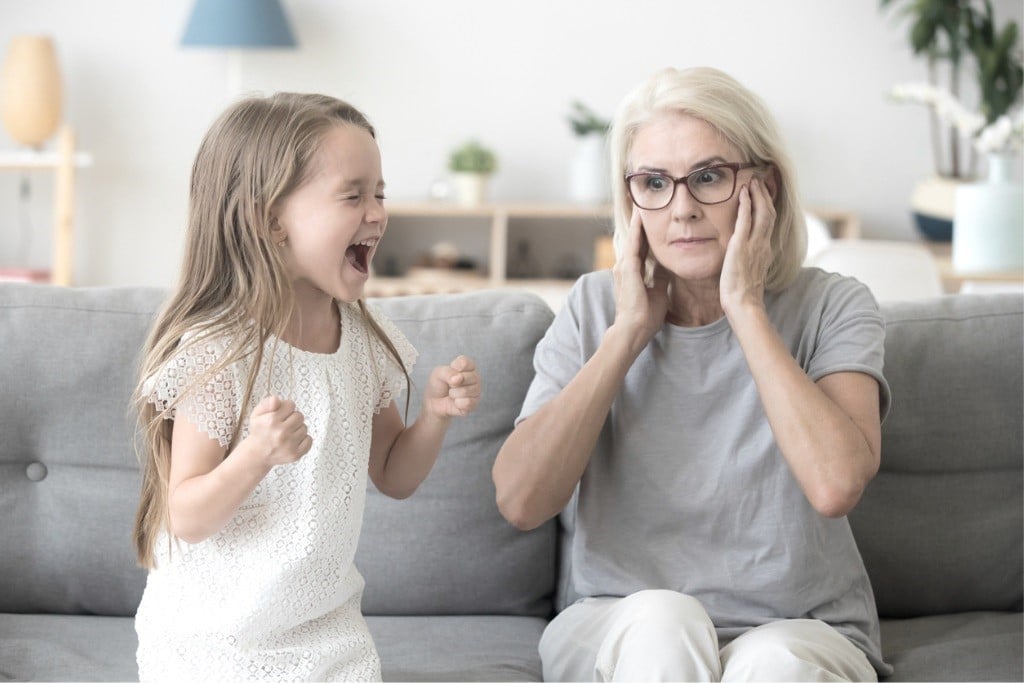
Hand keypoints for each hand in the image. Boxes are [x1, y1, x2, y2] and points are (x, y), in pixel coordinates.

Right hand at [246, 395, 311, 466]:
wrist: (257, 454)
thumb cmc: (260, 431)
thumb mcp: (257, 414)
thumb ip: (267, 403)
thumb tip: (276, 399)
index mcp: (271, 421)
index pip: (291, 405)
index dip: (286, 408)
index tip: (280, 414)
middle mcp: (280, 433)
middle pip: (299, 416)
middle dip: (292, 418)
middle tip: (283, 425)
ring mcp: (289, 445)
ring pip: (304, 428)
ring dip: (297, 429)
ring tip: (286, 434)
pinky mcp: (295, 454)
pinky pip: (309, 440)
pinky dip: (303, 440)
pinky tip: (292, 441)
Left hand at [423, 355, 480, 418]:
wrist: (435, 402)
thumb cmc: (439, 384)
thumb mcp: (438, 373)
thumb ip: (448, 372)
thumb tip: (459, 378)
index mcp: (468, 366)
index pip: (465, 362)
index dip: (455, 367)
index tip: (450, 370)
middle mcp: (475, 377)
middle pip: (466, 377)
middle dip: (452, 383)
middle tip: (450, 385)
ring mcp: (476, 391)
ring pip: (466, 391)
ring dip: (453, 394)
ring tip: (452, 393)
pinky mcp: (474, 403)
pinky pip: (467, 402)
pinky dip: (457, 403)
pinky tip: (456, 402)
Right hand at [612, 208, 669, 348]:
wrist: (633, 330)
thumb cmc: (644, 317)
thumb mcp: (658, 292)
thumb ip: (659, 278)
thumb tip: (666, 266)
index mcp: (633, 272)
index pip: (641, 247)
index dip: (645, 232)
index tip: (650, 217)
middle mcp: (625, 266)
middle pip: (634, 238)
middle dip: (639, 221)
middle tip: (642, 202)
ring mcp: (624, 267)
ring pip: (632, 237)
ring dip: (637, 221)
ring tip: (641, 203)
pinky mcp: (627, 269)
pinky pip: (634, 244)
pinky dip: (638, 230)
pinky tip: (641, 216)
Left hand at [721, 177, 774, 313]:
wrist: (744, 303)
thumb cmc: (743, 294)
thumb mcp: (750, 273)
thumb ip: (750, 261)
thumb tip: (746, 257)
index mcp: (765, 250)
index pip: (769, 223)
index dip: (768, 206)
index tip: (764, 194)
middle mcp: (763, 244)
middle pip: (769, 213)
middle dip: (765, 195)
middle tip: (760, 181)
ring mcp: (754, 244)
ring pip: (762, 212)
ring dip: (757, 195)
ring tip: (753, 181)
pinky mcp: (741, 246)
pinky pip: (746, 220)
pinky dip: (746, 204)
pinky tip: (743, 193)